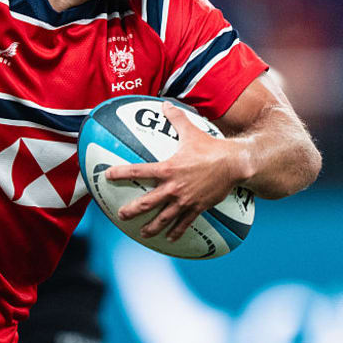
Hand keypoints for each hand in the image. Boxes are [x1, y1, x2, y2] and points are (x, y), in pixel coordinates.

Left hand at [104, 102, 244, 240]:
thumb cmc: (211, 148)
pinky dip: (177, 231)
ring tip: (143, 233)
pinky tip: (170, 239)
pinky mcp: (197, 208)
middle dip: (132, 210)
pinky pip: (184, 223)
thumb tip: (164, 103)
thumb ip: (175, 118)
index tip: (108, 175)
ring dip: (152, 227)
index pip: (139, 171)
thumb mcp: (191, 131)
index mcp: (168, 169)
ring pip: (164, 217)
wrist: (234, 164)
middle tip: (121, 215)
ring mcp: (185, 200)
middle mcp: (173, 187)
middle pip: (148, 202)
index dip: (122, 173)